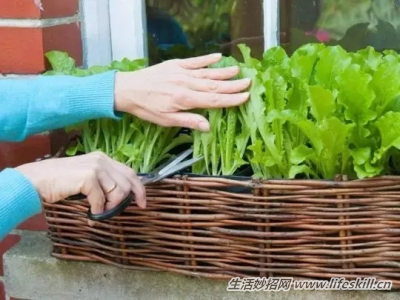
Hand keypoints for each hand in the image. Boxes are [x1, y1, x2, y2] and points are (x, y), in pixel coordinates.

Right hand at [16, 152, 145, 222]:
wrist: (35, 180)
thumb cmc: (59, 181)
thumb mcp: (85, 177)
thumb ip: (103, 182)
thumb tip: (119, 196)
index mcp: (102, 158)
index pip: (130, 172)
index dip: (139, 188)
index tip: (142, 202)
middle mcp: (101, 160)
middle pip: (128, 182)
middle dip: (127, 200)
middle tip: (120, 212)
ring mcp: (95, 167)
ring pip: (118, 192)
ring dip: (110, 207)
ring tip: (97, 212)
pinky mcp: (88, 177)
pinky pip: (101, 200)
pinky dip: (97, 210)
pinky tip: (90, 214)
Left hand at [114, 53, 250, 131]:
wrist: (127, 90)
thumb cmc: (146, 108)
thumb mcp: (166, 120)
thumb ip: (188, 121)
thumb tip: (208, 127)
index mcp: (185, 99)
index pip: (214, 100)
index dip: (231, 99)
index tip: (246, 97)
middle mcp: (186, 84)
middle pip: (215, 85)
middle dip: (233, 85)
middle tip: (249, 82)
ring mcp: (182, 72)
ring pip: (208, 73)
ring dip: (224, 72)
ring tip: (238, 71)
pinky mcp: (175, 65)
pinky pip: (195, 61)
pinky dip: (207, 59)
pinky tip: (218, 57)